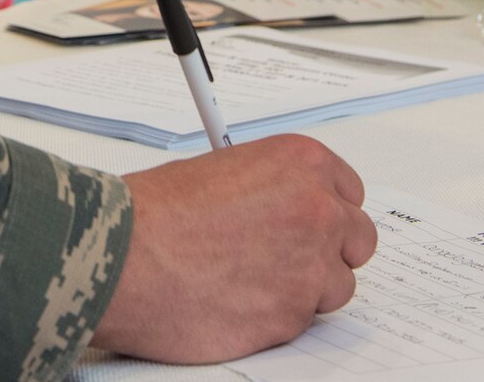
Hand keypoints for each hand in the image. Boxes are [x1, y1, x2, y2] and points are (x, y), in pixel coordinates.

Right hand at [91, 135, 376, 362]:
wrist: (125, 257)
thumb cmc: (154, 213)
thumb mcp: (219, 171)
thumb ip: (269, 188)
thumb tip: (278, 210)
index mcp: (301, 162)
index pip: (348, 191)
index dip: (326, 209)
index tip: (309, 221)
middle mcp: (317, 210)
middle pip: (357, 238)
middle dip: (328, 250)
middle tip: (289, 256)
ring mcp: (311, 267)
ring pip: (337, 286)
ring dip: (305, 287)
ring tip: (253, 281)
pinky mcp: (294, 316)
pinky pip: (303, 320)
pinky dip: (277, 315)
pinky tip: (238, 301)